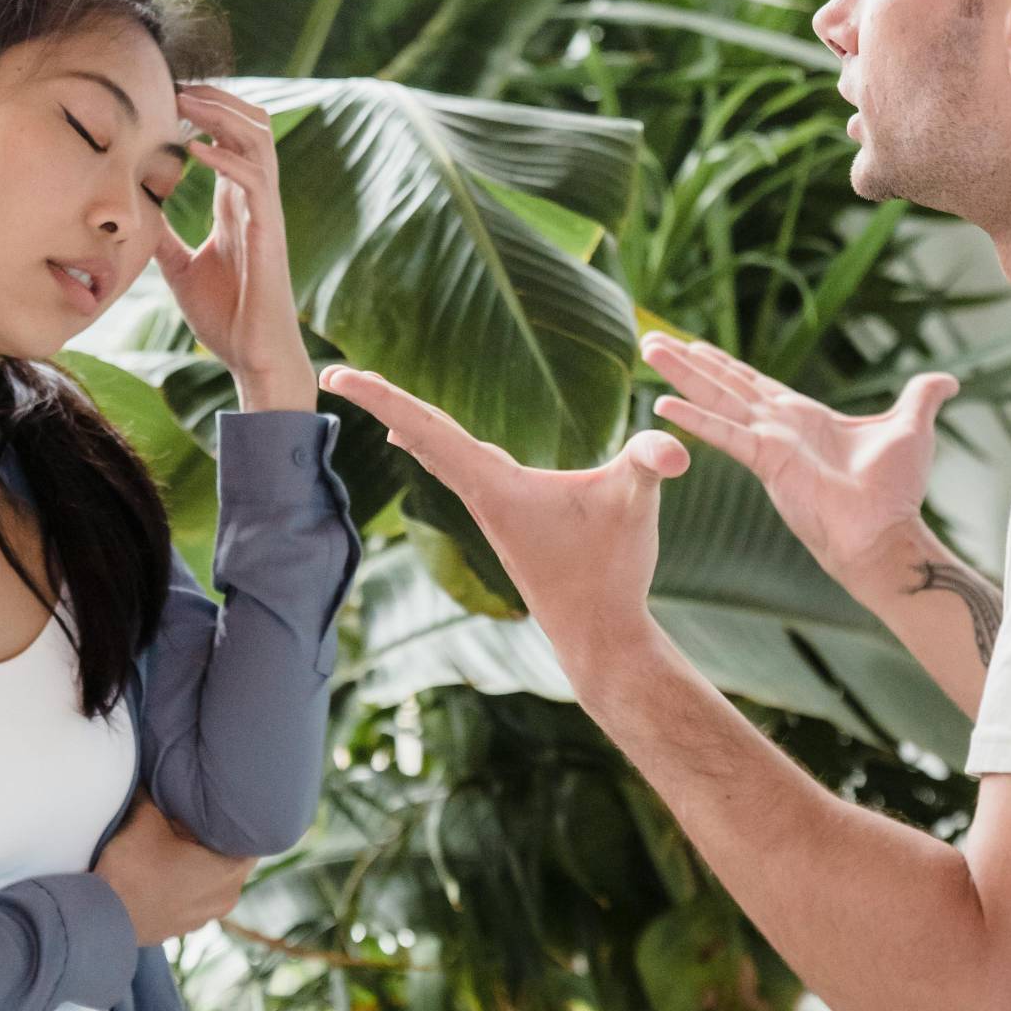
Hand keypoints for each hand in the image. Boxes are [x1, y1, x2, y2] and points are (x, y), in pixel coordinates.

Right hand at [91, 786, 258, 945]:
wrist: (95, 920)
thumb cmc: (127, 869)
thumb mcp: (145, 818)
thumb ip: (157, 791)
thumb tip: (156, 766)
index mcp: (229, 871)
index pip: (251, 836)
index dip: (236, 815)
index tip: (222, 800)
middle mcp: (225, 897)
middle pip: (233, 855)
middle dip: (217, 835)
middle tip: (198, 813)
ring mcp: (204, 917)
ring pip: (215, 876)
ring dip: (203, 859)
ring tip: (180, 838)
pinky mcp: (182, 927)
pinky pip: (196, 895)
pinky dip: (189, 880)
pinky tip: (167, 865)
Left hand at [153, 83, 311, 393]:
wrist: (254, 356)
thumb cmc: (226, 316)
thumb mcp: (180, 268)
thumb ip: (165, 237)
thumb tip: (137, 216)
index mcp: (237, 204)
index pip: (229, 138)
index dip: (204, 111)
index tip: (166, 96)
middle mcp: (255, 200)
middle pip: (252, 125)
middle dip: (217, 98)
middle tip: (176, 85)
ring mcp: (265, 212)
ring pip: (259, 140)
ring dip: (222, 114)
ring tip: (186, 102)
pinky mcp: (268, 231)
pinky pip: (253, 179)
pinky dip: (225, 157)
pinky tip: (194, 150)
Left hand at [316, 364, 689, 679]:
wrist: (599, 636)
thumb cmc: (611, 570)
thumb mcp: (636, 503)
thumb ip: (651, 464)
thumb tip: (674, 448)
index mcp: (494, 483)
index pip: (427, 426)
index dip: (381, 395)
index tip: (336, 375)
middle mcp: (481, 493)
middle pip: (422, 434)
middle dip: (381, 400)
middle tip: (336, 373)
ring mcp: (491, 510)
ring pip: (438, 454)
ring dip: (409, 423)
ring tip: (378, 404)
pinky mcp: (506, 520)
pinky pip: (459, 469)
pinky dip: (438, 446)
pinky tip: (433, 445)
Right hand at [639, 331, 958, 590]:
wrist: (888, 533)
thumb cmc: (897, 491)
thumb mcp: (911, 428)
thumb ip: (921, 398)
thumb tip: (946, 380)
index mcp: (803, 417)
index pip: (753, 383)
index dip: (723, 363)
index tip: (693, 344)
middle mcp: (777, 428)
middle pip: (724, 385)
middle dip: (688, 362)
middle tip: (651, 341)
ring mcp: (768, 443)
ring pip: (717, 399)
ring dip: (683, 375)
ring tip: (649, 350)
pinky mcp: (768, 461)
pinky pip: (726, 434)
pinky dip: (696, 419)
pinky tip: (663, 404)